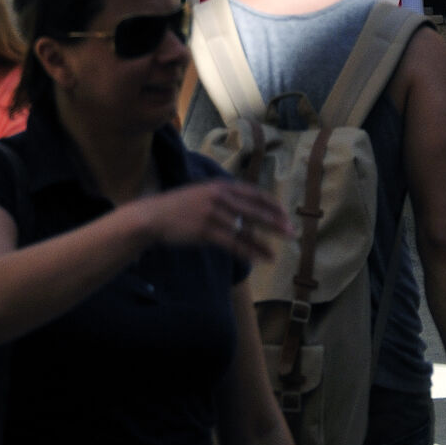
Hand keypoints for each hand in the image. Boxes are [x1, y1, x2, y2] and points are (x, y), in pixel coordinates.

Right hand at [144, 180, 290, 262]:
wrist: (154, 216)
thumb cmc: (180, 207)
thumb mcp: (203, 194)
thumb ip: (224, 200)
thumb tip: (247, 215)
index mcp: (220, 185)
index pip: (253, 193)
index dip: (271, 204)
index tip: (285, 214)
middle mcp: (218, 196)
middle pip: (254, 210)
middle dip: (275, 222)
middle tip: (291, 232)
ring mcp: (212, 213)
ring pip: (245, 230)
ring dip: (262, 244)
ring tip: (275, 255)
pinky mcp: (205, 230)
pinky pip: (232, 243)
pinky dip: (247, 251)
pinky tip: (258, 258)